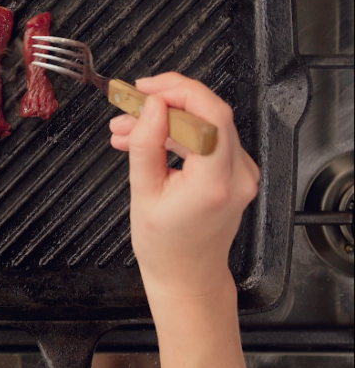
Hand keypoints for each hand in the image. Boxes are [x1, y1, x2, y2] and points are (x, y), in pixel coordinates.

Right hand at [108, 72, 259, 297]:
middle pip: (210, 114)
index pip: (210, 115)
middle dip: (166, 102)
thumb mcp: (143, 193)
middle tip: (130, 104)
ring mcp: (242, 173)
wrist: (187, 276)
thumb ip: (146, 145)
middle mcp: (237, 175)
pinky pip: (208, 139)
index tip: (146, 90)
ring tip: (125, 128)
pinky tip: (146, 139)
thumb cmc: (165, 247)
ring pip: (206, 124)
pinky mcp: (236, 172)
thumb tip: (150, 106)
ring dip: (166, 119)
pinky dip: (177, 134)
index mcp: (214, 182)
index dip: (178, 92)